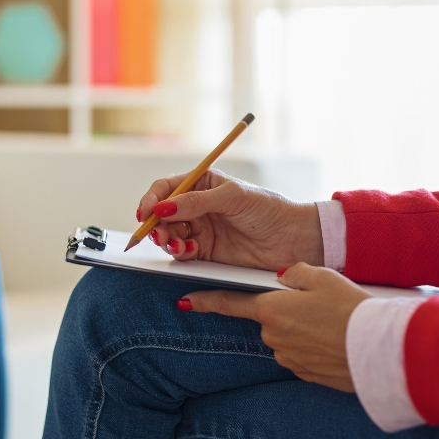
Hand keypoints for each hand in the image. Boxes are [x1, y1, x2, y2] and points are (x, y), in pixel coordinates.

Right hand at [137, 169, 324, 270]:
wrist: (294, 240)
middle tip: (159, 235)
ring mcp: (201, 229)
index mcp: (203, 184)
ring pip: (169, 234)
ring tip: (177, 245)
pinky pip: (182, 253)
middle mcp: (197, 206)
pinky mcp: (206, 252)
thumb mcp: (232, 197)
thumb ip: (195, 202)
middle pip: (162, 214)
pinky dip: (180, 253)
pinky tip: (189, 252)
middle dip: (155, 224)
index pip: (166, 189)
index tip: (145, 213)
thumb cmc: (269, 210)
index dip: (151, 200)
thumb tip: (162, 208)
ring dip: (166, 240)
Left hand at [180, 263, 370, 391]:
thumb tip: (281, 277)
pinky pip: (301, 355)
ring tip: (333, 324)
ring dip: (302, 330)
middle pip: (268, 318)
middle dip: (286, 311)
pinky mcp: (305, 374)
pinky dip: (313, 347)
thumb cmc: (353, 309)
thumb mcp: (323, 276)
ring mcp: (288, 358)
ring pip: (285, 337)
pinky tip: (336, 341)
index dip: (206, 301)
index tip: (185, 301)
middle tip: (321, 306)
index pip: (230, 303)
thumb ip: (293, 272)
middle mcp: (273, 337)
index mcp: (271, 310)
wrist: (382, 350)